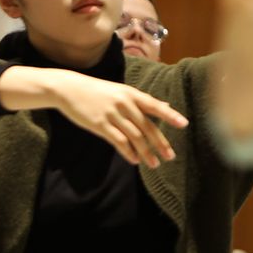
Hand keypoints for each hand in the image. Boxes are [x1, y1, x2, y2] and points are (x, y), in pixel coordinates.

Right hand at [52, 71, 186, 168]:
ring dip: (146, 152)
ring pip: (134, 137)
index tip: (184, 124)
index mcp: (132, 94)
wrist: (69, 88)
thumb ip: (143, 101)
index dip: (170, 115)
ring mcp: (112, 114)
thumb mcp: (122, 91)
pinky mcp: (99, 124)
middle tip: (170, 157)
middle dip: (160, 143)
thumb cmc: (99, 91)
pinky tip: (135, 160)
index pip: (155, 106)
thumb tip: (166, 105)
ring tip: (154, 164)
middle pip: (147, 126)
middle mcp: (124, 104)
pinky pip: (118, 141)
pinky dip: (128, 152)